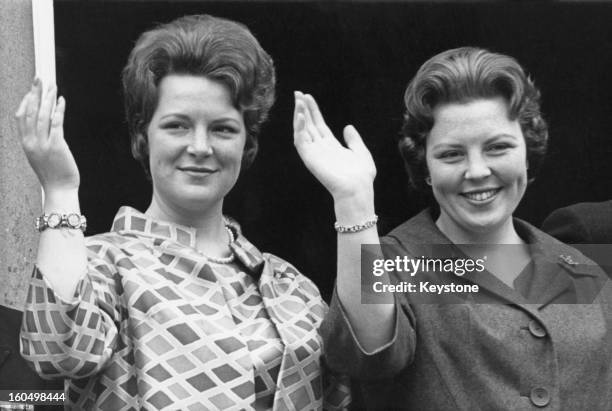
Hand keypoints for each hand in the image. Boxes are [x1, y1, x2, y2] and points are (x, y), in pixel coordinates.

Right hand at [15, 79, 79, 194]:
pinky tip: (61, 100)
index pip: (20, 116)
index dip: (26, 101)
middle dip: (35, 93)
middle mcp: (32, 142)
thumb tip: (45, 122)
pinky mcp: (57, 146)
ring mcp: (43, 144)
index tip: (32, 89)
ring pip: (43, 115)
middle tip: (40, 78)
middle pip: (31, 112)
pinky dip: (59, 110)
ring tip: (52, 86)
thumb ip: (38, 140)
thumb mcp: (39, 155)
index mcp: (26, 144)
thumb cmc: (53, 173)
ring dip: (48, 98)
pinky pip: (56, 123)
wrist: (60, 190)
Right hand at [293, 91, 375, 202]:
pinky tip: (301, 116)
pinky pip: (300, 141)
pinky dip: (299, 128)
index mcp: (331, 146)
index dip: (313, 110)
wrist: (357, 189)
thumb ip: (354, 139)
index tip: (308, 96)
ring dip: (299, 115)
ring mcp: (314, 153)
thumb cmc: (361, 176)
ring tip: (299, 101)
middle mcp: (320, 148)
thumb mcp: (361, 152)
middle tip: (298, 93)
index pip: (318, 125)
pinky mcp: (309, 158)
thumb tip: (347, 126)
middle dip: (303, 109)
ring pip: (302, 130)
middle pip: (308, 124)